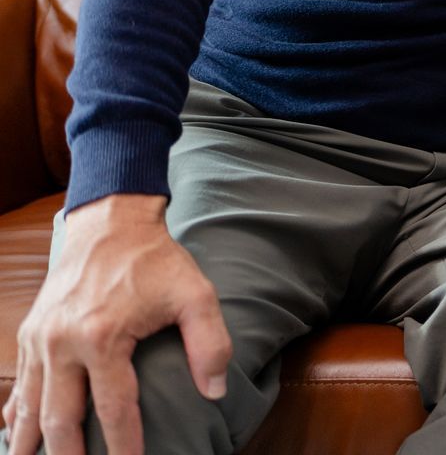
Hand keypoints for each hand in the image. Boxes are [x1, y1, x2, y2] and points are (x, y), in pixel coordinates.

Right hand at [6, 195, 230, 454]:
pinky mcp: (30, 333)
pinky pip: (19, 385)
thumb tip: (215, 391)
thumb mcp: (196, 294)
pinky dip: (15, 414)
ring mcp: (40, 340)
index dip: (124, 446)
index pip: (114, 409)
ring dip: (30, 443)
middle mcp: (62, 344)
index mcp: (102, 337)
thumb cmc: (156, 261)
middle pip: (60, 419)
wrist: (111, 223)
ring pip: (28, 408)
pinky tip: (13, 435)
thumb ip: (210, 342)